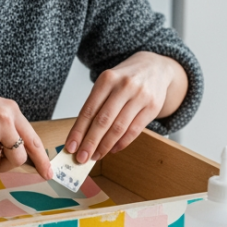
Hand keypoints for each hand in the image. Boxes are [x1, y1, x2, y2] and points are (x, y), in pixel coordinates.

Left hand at [66, 52, 187, 162]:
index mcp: (107, 79)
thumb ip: (96, 104)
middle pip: (103, 121)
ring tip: (96, 156)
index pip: (89, 110)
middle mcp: (124, 86)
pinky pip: (134, 130)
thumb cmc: (126, 78)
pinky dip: (121, 143)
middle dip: (90, 143)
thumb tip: (81, 135)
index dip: (78, 131)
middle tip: (81, 158)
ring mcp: (140, 96)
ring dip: (105, 146)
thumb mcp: (108, 82)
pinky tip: (112, 149)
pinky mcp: (153, 107)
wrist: (155, 67)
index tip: (71, 147)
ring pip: (119, 128)